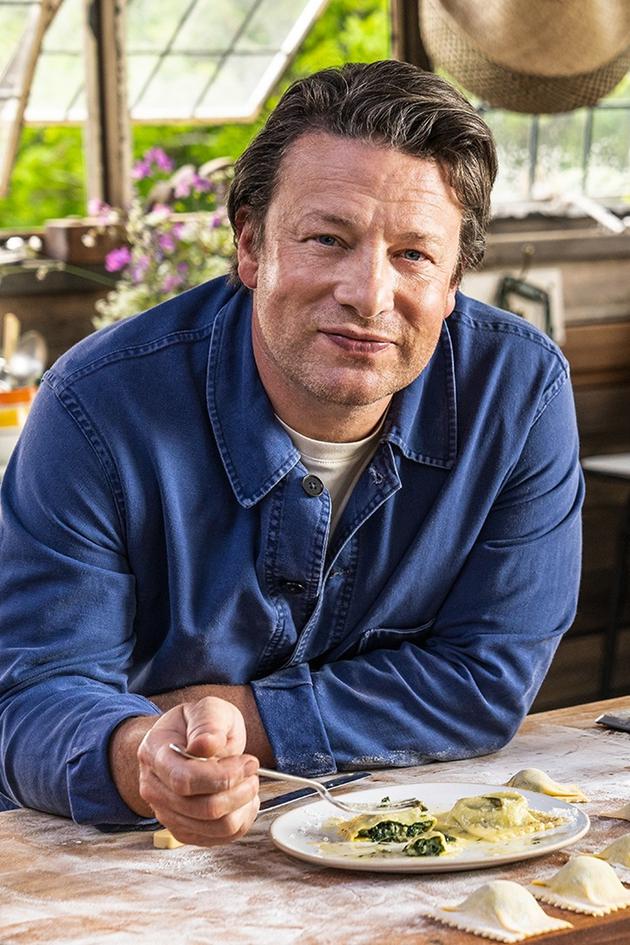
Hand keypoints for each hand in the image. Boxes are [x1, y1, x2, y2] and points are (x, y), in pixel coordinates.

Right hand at [137, 696, 259, 845]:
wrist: (183, 741)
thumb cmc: (196, 726)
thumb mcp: (207, 709)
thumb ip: (208, 723)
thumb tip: (205, 745)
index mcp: (154, 753)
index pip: (185, 779)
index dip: (223, 776)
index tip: (248, 762)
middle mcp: (154, 788)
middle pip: (203, 809)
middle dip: (239, 790)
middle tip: (251, 770)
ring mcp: (166, 813)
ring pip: (214, 827)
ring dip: (242, 806)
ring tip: (248, 783)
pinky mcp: (183, 830)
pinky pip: (219, 838)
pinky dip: (241, 820)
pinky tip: (242, 800)